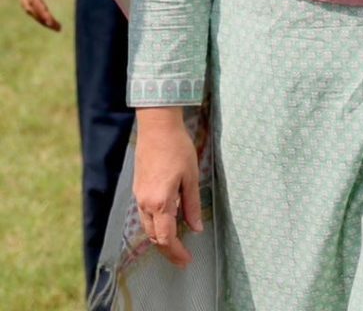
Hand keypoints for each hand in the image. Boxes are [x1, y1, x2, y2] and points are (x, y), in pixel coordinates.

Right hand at [12, 0, 64, 29]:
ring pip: (26, 4)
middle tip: (57, 28)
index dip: (45, 14)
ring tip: (52, 24)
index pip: (35, 1)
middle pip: (29, 7)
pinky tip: (43, 12)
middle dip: (42, 19)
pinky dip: (34, 8)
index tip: (55, 24)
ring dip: (37, 15)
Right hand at [134, 109, 202, 267]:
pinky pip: (144, 216)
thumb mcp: (191, 177)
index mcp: (160, 202)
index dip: (176, 252)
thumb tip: (196, 228)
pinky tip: (167, 223)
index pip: (166, 237)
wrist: (157, 128)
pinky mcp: (138, 190)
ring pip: (148, 227)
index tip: (186, 260)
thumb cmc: (178, 149)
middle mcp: (145, 203)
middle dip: (168, 250)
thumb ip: (192, 205)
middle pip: (154, 236)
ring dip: (160, 238)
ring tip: (176, 244)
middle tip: (182, 258)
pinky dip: (155, 225)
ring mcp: (138, 197)